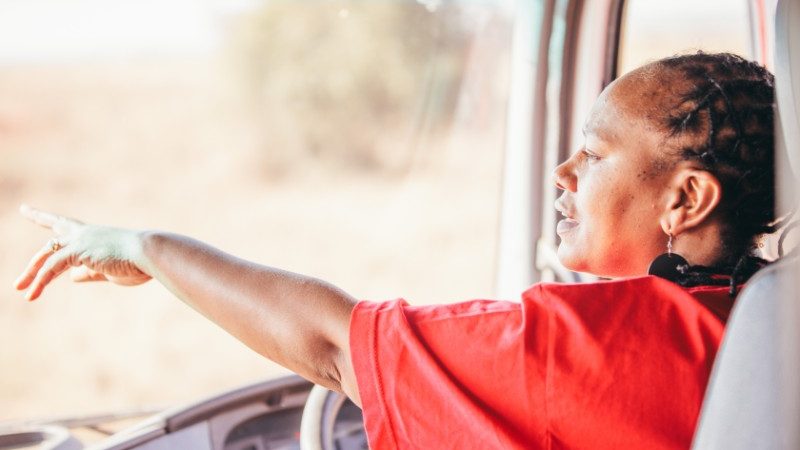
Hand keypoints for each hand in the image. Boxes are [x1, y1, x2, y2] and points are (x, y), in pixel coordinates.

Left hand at [14, 205, 151, 300]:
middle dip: (34, 262)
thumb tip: (71, 277)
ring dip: (32, 275)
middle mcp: (84, 234)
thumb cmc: (137, 263)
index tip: (26, 210)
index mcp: (93, 236)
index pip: (63, 225)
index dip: (43, 218)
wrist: (150, 253)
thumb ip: (89, 273)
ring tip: (23, 291)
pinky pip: (52, 267)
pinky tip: (32, 294)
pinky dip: (40, 280)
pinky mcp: (79, 252)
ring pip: (47, 256)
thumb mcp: (108, 270)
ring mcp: (81, 241)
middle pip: (51, 242)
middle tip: (19, 278)